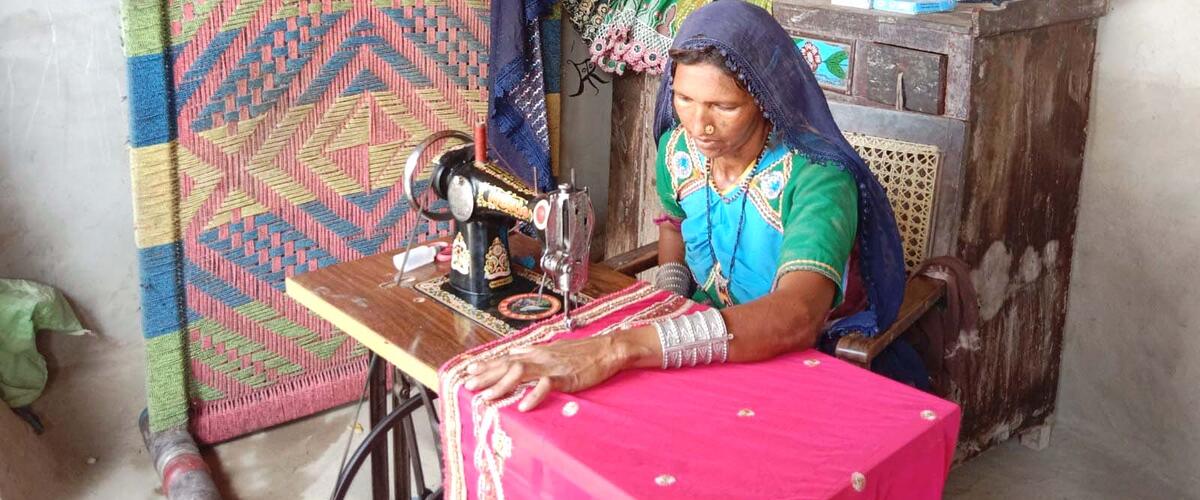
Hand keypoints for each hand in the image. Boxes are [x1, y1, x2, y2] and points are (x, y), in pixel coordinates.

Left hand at [463, 335, 630, 411]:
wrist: (607, 349)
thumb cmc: (583, 352)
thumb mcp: (554, 350)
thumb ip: (535, 354)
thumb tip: (517, 354)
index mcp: (536, 351)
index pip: (506, 357)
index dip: (487, 363)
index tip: (470, 369)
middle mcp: (539, 356)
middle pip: (507, 364)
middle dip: (486, 375)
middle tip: (468, 385)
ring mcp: (550, 365)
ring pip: (520, 373)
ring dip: (501, 385)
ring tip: (487, 397)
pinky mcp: (564, 376)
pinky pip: (545, 386)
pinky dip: (533, 396)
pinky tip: (522, 406)